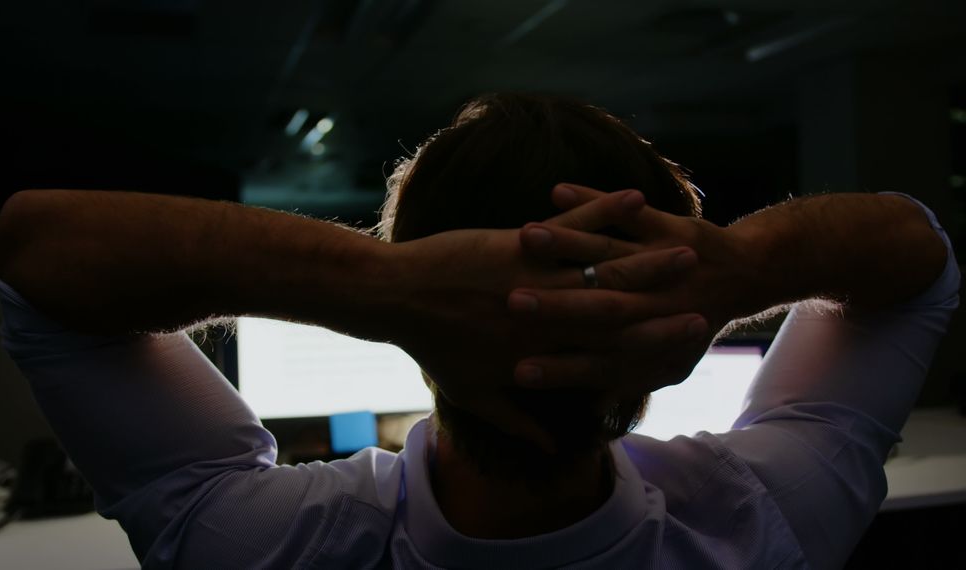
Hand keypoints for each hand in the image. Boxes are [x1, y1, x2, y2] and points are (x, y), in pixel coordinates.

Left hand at [384, 189, 703, 448]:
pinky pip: (573, 225)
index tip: (686, 344)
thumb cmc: (432, 344)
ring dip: (648, 258)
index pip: (610, 355)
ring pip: (604, 268)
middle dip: (666, 304)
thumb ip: (515, 420)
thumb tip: (545, 446)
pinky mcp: (522, 242)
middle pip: (620, 311)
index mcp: (543, 352)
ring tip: (687, 249)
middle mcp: (549, 317)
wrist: (396, 296)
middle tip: (705, 296)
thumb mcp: (472, 391)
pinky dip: (604, 210)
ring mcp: (539, 277)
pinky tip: (635, 197)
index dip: (652, 349)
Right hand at [508, 184, 759, 397]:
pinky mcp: (668, 228)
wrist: (749, 275)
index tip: (518, 372)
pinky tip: (558, 191)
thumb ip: (626, 383)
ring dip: (568, 244)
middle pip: (595, 308)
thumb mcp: (671, 363)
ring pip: (608, 257)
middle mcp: (654, 304)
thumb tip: (596, 411)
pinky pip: (631, 216)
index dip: (558, 369)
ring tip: (529, 237)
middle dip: (553, 305)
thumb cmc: (693, 322)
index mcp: (648, 342)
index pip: (595, 361)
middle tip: (512, 303)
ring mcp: (660, 263)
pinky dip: (596, 201)